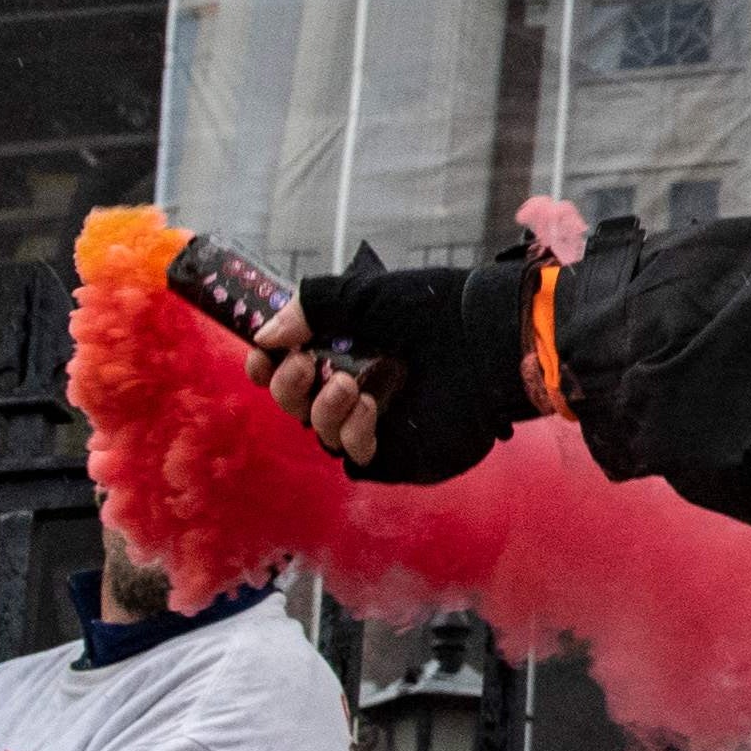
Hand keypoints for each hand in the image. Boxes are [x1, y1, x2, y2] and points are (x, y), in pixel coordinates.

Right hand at [258, 260, 535, 482]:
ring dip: (322, 408)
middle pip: (295, 404)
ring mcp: (379, 419)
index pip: (288, 368)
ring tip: (349, 384)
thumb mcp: (364, 294)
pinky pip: (356, 456)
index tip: (264, 357)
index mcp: (347, 348)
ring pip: (320, 432)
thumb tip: (264, 338)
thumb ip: (310, 308)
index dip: (267, 367)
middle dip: (288, 386)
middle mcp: (358, 384)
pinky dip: (352, 433)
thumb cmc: (434, 309)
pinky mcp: (401, 449)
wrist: (487, 337)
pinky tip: (372, 408)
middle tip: (307, 364)